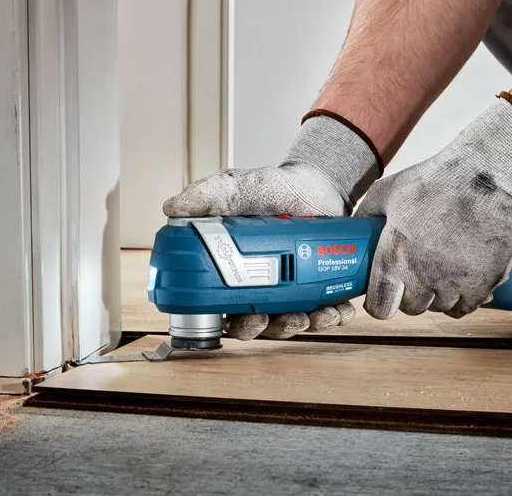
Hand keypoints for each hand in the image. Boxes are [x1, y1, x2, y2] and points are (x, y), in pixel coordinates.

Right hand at [163, 115, 378, 338]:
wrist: (317, 183)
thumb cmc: (273, 188)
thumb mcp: (238, 188)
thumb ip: (208, 197)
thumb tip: (172, 208)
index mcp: (236, 271)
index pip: (227, 309)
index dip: (233, 322)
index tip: (241, 319)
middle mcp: (263, 285)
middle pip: (262, 324)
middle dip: (272, 329)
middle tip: (279, 318)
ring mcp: (293, 287)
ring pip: (294, 322)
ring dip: (305, 326)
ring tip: (315, 316)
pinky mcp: (320, 286)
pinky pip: (325, 311)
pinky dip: (333, 316)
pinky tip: (339, 311)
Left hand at [356, 99, 511, 318]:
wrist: (486, 176)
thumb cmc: (435, 181)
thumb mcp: (387, 192)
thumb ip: (366, 216)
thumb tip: (353, 231)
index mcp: (393, 257)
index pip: (379, 307)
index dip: (379, 304)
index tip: (384, 295)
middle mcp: (422, 276)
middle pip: (411, 308)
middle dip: (410, 295)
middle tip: (415, 275)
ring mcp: (454, 282)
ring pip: (439, 307)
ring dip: (436, 295)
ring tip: (439, 271)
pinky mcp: (483, 283)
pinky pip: (465, 308)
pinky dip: (461, 299)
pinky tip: (459, 280)